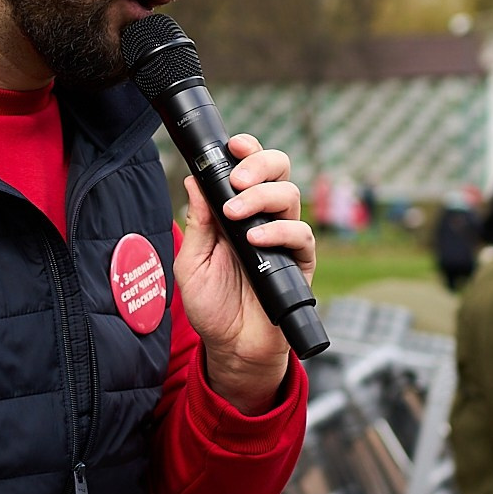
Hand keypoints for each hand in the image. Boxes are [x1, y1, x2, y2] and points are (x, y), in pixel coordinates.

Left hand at [173, 134, 313, 412]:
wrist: (231, 347)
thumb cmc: (211, 305)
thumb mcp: (191, 262)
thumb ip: (198, 222)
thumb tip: (193, 180)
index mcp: (236, 212)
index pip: (249, 169)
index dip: (246, 150)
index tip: (233, 146)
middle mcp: (263, 218)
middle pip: (279, 170)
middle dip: (259, 164)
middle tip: (236, 180)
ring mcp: (283, 239)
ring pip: (290, 196)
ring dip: (262, 197)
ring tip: (235, 215)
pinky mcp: (299, 262)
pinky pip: (301, 235)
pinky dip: (279, 232)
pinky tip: (256, 240)